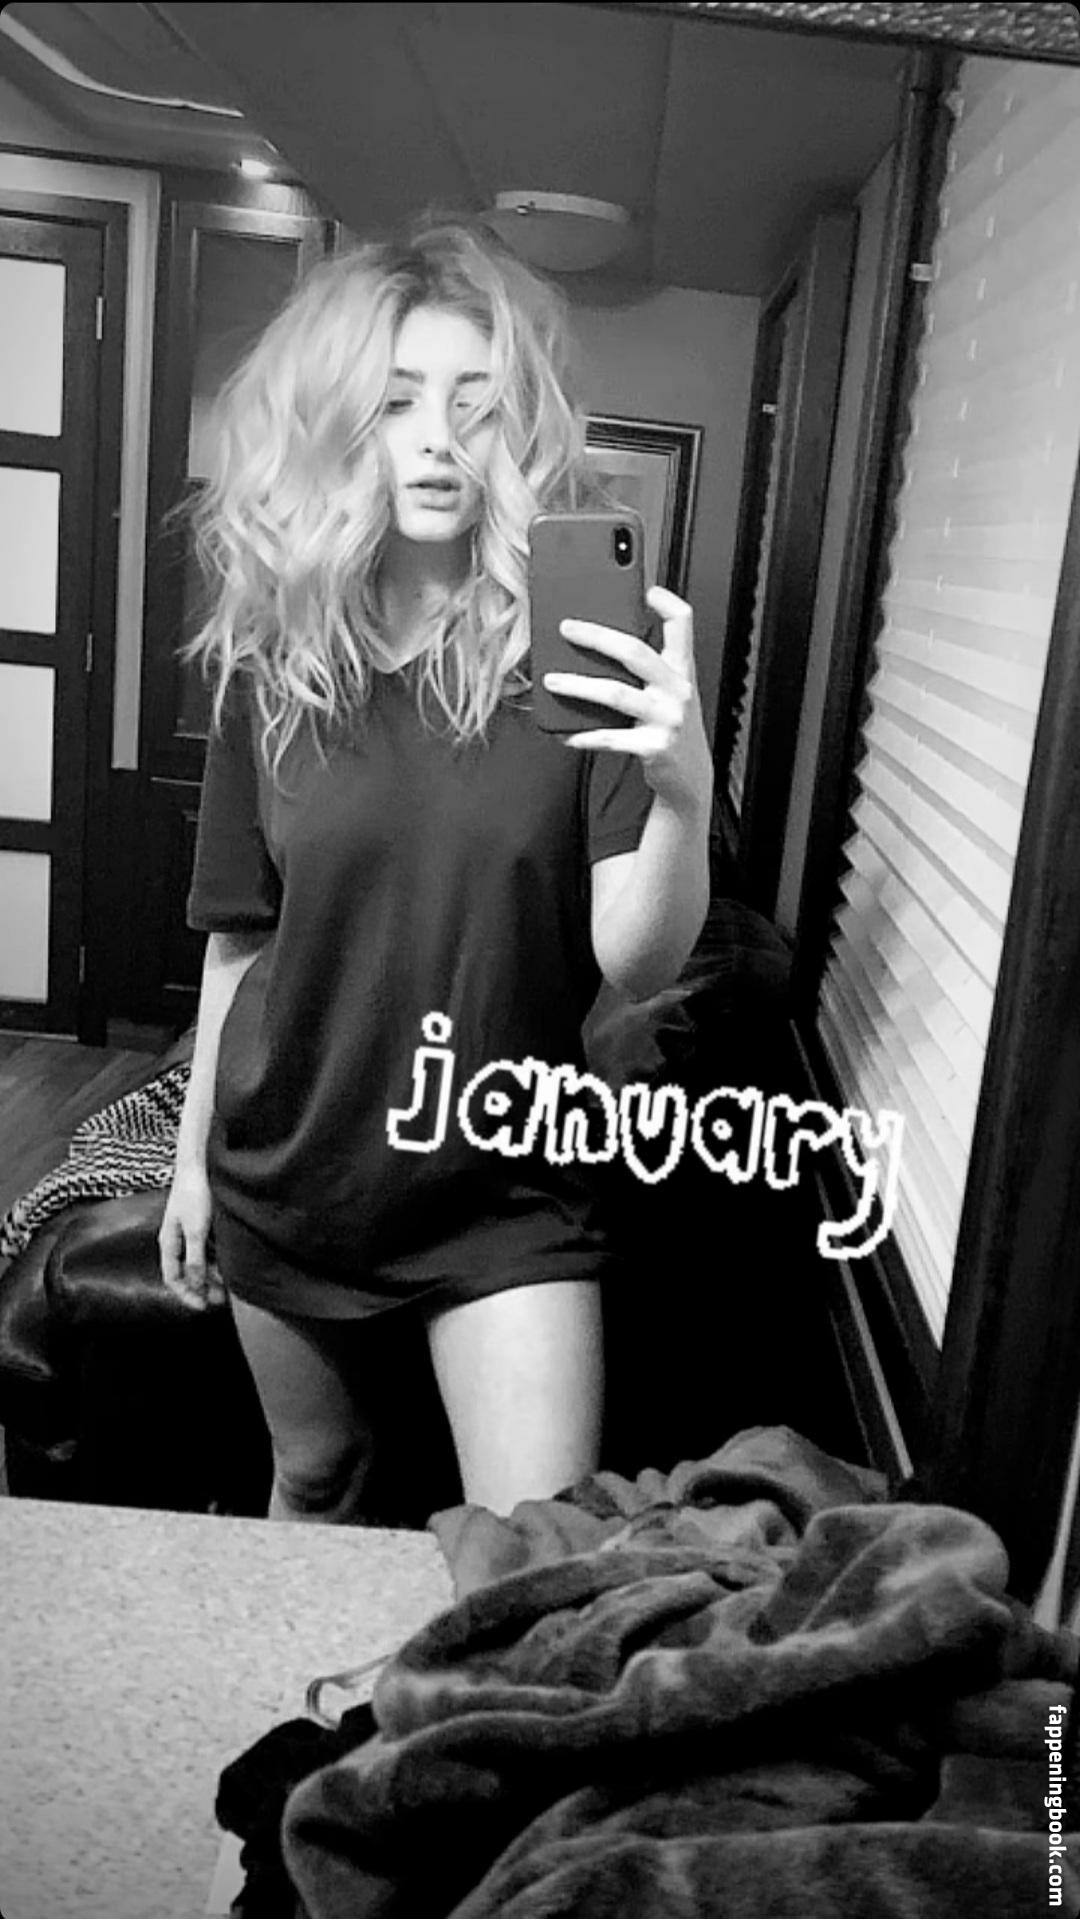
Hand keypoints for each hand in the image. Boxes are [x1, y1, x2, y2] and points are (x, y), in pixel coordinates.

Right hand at [158, 1162, 225, 1311]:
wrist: (201, 1162)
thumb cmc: (195, 1193)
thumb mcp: (196, 1230)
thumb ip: (195, 1259)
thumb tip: (195, 1285)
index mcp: (169, 1242)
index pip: (172, 1278)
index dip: (186, 1295)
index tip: (203, 1306)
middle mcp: (177, 1238)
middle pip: (187, 1272)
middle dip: (202, 1287)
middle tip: (221, 1300)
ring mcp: (190, 1230)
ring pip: (199, 1261)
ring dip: (212, 1275)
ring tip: (230, 1285)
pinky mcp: (203, 1222)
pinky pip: (208, 1248)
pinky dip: (217, 1260)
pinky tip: (231, 1264)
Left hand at [544, 586, 713, 816]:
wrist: (689, 776)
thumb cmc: (671, 727)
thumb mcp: (669, 691)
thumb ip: (647, 668)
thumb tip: (599, 643)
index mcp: (682, 669)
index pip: (683, 623)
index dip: (666, 601)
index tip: (644, 589)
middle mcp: (677, 690)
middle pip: (635, 652)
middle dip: (596, 637)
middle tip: (567, 628)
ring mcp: (667, 719)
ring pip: (616, 694)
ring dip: (578, 686)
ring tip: (552, 681)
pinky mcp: (653, 748)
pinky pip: (610, 738)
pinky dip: (582, 735)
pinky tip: (564, 733)